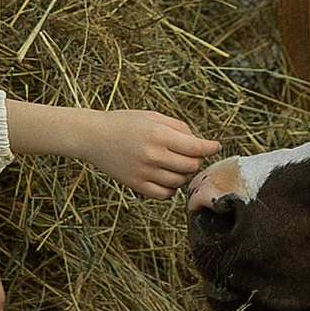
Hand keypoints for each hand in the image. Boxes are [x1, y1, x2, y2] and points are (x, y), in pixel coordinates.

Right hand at [78, 110, 224, 200]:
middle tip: (191, 154)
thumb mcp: (152, 116)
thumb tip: (198, 142)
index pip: (196, 147)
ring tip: (176, 164)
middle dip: (196, 160)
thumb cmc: (123, 123)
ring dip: (184, 174)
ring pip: (180, 181)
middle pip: (191, 166)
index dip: (210, 147)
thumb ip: (178, 127)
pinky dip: (171, 188)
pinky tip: (167, 177)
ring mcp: (144, 172)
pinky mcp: (136, 185)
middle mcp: (153, 155)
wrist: (92, 136)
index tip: (216, 146)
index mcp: (158, 134)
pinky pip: (164, 194)